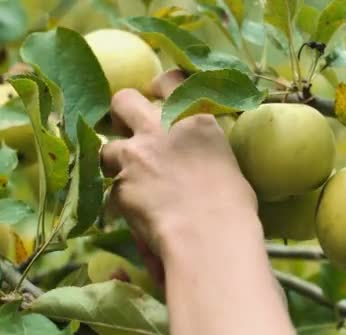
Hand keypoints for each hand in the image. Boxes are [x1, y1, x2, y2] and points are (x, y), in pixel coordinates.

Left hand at [101, 71, 257, 257]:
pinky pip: (110, 188)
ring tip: (131, 180)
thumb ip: (205, 150)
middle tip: (131, 131)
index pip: (169, 81)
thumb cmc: (233, 206)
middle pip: (123, 100)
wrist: (209, 235)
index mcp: (194, 119)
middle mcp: (158, 128)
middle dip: (122, 114)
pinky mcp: (118, 186)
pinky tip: (136, 211)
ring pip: (106, 147)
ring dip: (116, 161)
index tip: (157, 95)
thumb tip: (201, 160)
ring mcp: (134, 156)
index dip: (160, 86)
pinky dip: (120, 197)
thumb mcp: (226, 163)